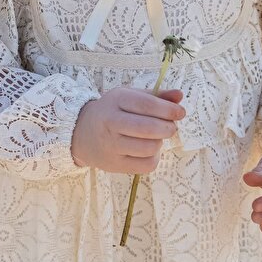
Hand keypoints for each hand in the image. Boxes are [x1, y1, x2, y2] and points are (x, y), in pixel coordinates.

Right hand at [71, 87, 185, 173]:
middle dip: (168, 128)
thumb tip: (180, 96)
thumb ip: (156, 96)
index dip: (168, 109)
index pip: (147, 105)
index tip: (180, 112)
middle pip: (149, 128)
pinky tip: (148, 150)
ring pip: (149, 148)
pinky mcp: (114, 165)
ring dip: (160, 142)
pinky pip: (146, 165)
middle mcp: (111, 122)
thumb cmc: (113, 111)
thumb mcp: (130, 96)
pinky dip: (154, 157)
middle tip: (171, 126)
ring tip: (155, 137)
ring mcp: (111, 145)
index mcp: (116, 100)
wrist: (81, 132)